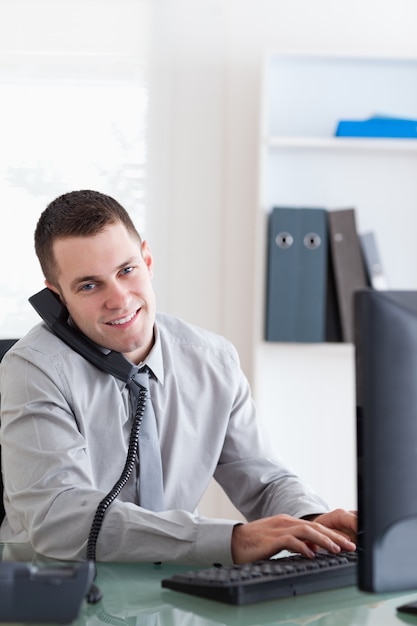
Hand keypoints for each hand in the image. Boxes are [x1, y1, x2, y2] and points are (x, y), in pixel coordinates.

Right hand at [231, 511, 355, 563]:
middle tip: (350, 545)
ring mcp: (279, 529)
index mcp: (288, 522)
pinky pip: (291, 541)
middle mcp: (286, 522)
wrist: (235, 542)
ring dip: (324, 540)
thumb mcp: (279, 541)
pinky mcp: (272, 539)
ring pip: (307, 531)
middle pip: (315, 527)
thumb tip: (312, 549)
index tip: (346, 543)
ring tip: (336, 550)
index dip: (332, 535)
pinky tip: (312, 555)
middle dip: (334, 536)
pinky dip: (303, 547)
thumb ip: (295, 542)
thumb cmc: (256, 543)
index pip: (315, 526)